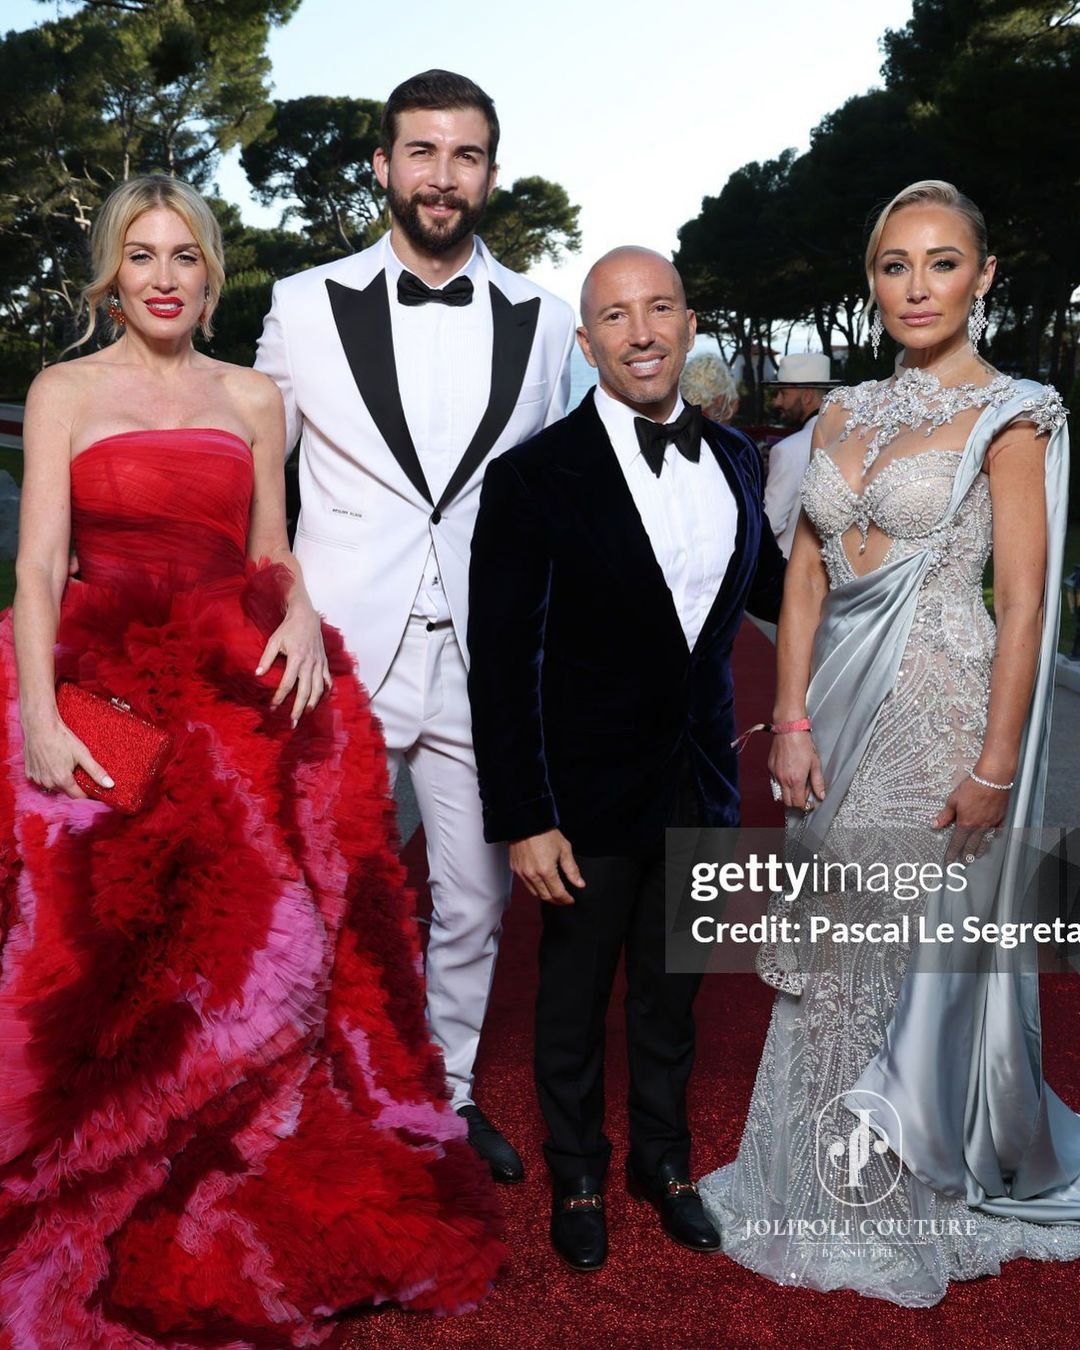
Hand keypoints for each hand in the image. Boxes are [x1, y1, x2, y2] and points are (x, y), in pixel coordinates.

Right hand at [23, 712, 113, 800]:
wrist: (40, 726)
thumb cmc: (62, 738)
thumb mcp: (82, 754)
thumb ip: (96, 772)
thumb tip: (110, 785)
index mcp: (62, 780)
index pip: (78, 796)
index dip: (86, 792)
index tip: (91, 785)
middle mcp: (48, 783)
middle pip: (65, 790)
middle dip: (73, 783)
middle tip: (76, 768)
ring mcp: (36, 779)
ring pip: (53, 786)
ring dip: (59, 779)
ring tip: (63, 763)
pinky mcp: (29, 773)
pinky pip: (41, 779)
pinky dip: (47, 775)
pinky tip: (51, 762)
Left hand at [256, 601, 331, 725]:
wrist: (307, 617)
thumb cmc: (288, 629)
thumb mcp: (274, 641)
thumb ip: (266, 658)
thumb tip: (258, 674)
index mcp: (297, 658)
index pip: (288, 683)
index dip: (280, 697)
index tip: (273, 707)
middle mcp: (310, 663)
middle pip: (305, 691)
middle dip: (298, 708)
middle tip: (292, 722)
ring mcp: (319, 664)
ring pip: (318, 688)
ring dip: (312, 703)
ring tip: (305, 713)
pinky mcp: (324, 663)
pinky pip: (327, 680)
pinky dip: (325, 691)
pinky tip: (321, 700)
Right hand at [509, 829, 585, 904]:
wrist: (526, 822)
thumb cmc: (545, 833)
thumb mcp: (564, 849)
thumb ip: (572, 870)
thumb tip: (580, 884)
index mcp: (546, 871)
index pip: (558, 893)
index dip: (566, 899)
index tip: (571, 900)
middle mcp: (532, 875)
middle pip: (546, 897)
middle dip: (557, 901)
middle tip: (564, 899)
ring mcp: (522, 873)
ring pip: (535, 893)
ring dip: (546, 896)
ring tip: (554, 894)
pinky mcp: (515, 869)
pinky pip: (526, 885)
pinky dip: (535, 888)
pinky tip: (542, 885)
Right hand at [768, 729, 825, 810]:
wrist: (789, 730)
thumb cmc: (802, 744)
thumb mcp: (815, 764)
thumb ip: (818, 782)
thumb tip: (821, 795)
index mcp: (796, 780)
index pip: (798, 803)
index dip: (804, 806)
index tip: (809, 804)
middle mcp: (783, 780)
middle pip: (787, 802)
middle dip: (795, 802)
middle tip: (804, 794)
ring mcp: (775, 774)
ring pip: (779, 792)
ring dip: (788, 793)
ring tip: (796, 783)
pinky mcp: (770, 768)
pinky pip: (775, 782)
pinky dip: (782, 783)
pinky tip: (789, 774)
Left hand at [934, 777, 1007, 863]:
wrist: (993, 779)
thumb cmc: (973, 787)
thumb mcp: (953, 800)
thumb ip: (945, 815)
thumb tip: (935, 824)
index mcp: (966, 824)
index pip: (957, 843)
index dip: (952, 853)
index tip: (950, 860)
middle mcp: (979, 827)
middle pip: (972, 846)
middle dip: (967, 856)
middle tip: (964, 862)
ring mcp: (991, 824)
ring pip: (985, 842)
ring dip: (980, 850)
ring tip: (977, 855)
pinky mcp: (1001, 818)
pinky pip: (997, 832)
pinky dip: (994, 838)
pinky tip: (993, 839)